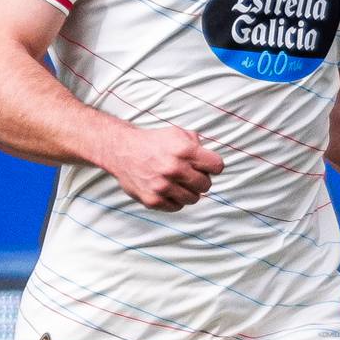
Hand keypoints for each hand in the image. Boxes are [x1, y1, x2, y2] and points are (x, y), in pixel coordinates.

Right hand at [102, 123, 223, 211]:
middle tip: (190, 175)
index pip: (217, 166)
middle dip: (201, 180)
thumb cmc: (153, 142)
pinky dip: (175, 200)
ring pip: (193, 198)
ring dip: (189, 191)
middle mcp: (174, 169)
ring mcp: (163, 186)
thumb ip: (197, 144)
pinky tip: (168, 190)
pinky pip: (177, 207)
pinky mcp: (153, 200)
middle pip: (206, 185)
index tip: (206, 166)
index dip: (213, 166)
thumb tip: (210, 160)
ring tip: (179, 183)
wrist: (122, 150)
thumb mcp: (177, 133)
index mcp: (184, 150)